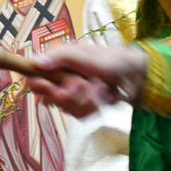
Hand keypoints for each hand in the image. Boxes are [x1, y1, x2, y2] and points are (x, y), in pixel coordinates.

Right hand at [24, 44, 146, 116]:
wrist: (135, 76)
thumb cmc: (110, 60)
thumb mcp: (84, 55)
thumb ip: (60, 57)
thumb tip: (34, 61)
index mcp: (58, 66)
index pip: (35, 80)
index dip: (40, 86)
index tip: (51, 86)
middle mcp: (62, 81)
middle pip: (50, 99)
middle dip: (69, 94)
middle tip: (84, 84)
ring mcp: (74, 96)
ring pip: (66, 109)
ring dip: (85, 100)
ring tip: (99, 89)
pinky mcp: (84, 108)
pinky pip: (80, 116)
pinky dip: (93, 108)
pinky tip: (103, 98)